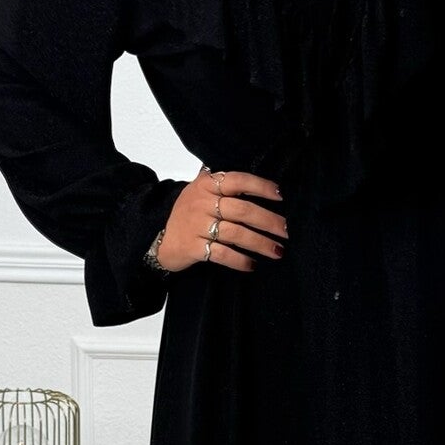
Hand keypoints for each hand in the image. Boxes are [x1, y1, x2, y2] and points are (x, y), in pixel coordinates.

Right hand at [153, 165, 287, 273]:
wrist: (158, 236)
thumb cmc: (188, 213)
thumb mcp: (200, 191)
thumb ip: (225, 185)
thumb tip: (264, 186)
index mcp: (206, 185)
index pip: (237, 180)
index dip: (260, 186)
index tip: (280, 196)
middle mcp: (202, 203)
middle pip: (242, 210)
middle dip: (269, 221)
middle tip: (287, 231)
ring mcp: (196, 226)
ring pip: (236, 233)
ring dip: (260, 243)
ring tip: (277, 251)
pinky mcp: (193, 248)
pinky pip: (222, 254)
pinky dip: (239, 260)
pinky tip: (252, 264)